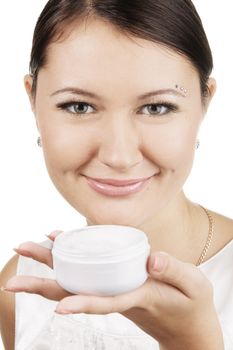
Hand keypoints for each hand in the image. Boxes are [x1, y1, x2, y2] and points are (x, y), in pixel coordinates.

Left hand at [6, 231, 223, 349]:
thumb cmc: (191, 305)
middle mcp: (118, 297)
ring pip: (77, 282)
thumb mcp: (194, 286)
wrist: (187, 324)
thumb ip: (175, 271)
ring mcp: (113, 291)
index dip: (84, 304)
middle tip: (14, 275)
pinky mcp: (114, 285)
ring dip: (51, 267)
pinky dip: (72, 258)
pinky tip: (61, 245)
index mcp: (138, 298)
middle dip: (45, 284)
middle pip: (77, 292)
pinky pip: (87, 273)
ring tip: (31, 247)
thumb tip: (154, 258)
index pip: (107, 302)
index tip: (60, 308)